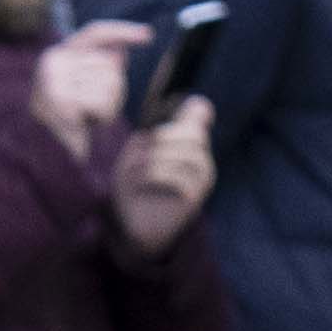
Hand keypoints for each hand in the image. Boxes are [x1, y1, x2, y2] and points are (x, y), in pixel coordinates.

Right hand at [29, 20, 141, 165]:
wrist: (47, 158)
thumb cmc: (70, 124)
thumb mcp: (87, 92)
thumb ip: (101, 69)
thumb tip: (122, 52)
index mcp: (56, 55)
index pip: (96, 32)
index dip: (124, 31)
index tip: (149, 35)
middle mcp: (52, 61)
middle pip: (109, 63)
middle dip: (113, 90)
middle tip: (91, 110)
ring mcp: (54, 80)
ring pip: (109, 82)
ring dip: (108, 106)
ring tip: (87, 118)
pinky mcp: (62, 100)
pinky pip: (102, 102)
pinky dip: (102, 117)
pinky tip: (85, 125)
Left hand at [108, 95, 215, 255]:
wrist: (130, 225)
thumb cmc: (133, 185)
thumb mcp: (139, 152)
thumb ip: (161, 131)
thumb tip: (197, 105)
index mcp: (189, 146)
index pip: (199, 117)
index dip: (184, 114)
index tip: (158, 128)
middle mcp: (201, 162)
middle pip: (194, 134)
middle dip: (163, 138)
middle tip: (141, 151)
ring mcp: (201, 182)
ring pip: (187, 156)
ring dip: (155, 159)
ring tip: (135, 169)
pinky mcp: (194, 200)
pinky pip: (180, 179)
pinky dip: (155, 177)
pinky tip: (141, 183)